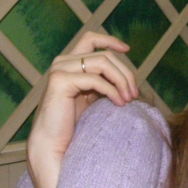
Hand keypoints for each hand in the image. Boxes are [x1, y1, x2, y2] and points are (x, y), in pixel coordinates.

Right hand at [27, 32, 137, 187]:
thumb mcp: (92, 99)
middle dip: (124, 71)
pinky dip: (112, 90)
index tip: (128, 49)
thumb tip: (128, 78)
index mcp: (70, 64)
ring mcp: (60, 70)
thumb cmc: (74, 128)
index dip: (110, 41)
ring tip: (129, 98)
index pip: (91, 39)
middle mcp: (62, 63)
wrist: (52, 147)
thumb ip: (104, 83)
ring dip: (121, 79)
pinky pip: (95, 79)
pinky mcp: (60, 81)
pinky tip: (120, 103)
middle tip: (135, 92)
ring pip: (102, 62)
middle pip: (103, 54)